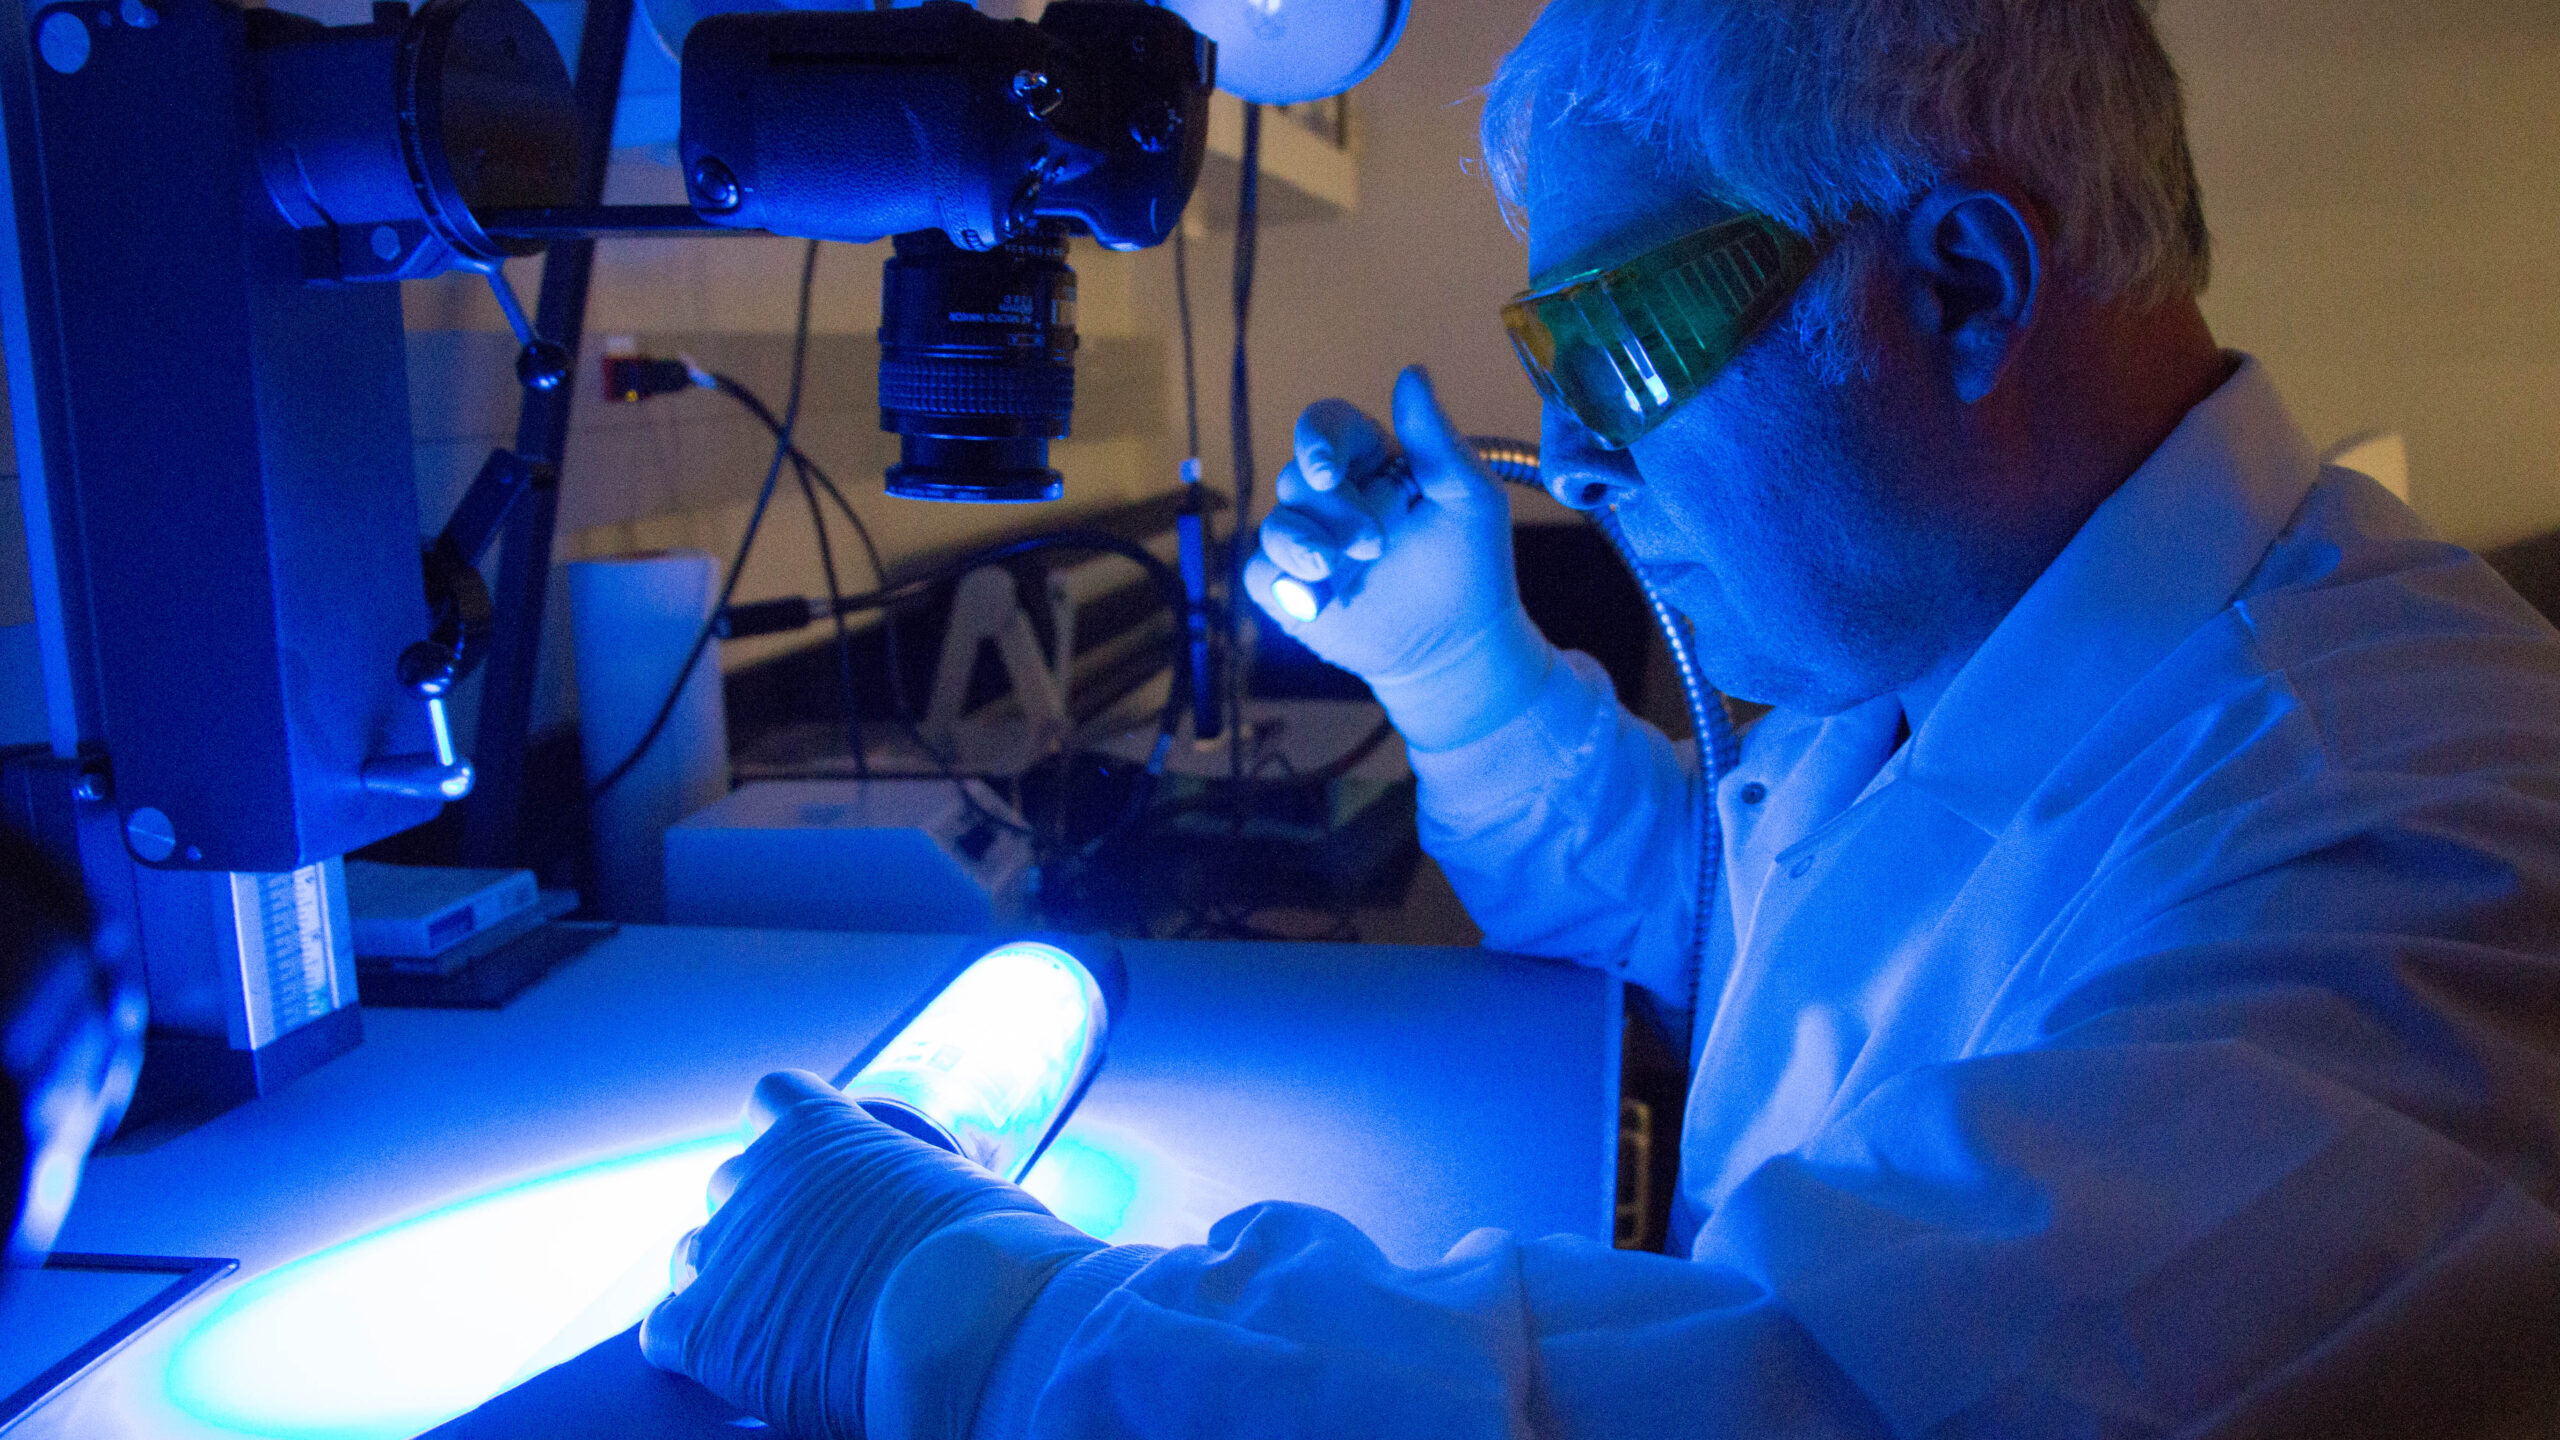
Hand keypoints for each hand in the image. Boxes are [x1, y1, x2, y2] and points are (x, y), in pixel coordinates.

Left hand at [640, 1071, 1071, 1436]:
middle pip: (732, 1182)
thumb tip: (951, 1218)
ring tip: (773, 1316)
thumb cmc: (992, 1257)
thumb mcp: (967, 1189)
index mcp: (824, 1132)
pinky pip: (665, 1330)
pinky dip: (694, 1345)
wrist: (966, 1327)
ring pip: (695, 1251)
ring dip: (726, 1276)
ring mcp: (728, 1251)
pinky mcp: (705, 1326)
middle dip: (764, 1217)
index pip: (775, 1096)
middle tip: (813, 1262)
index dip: (789, 1133)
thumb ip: (929, 1189)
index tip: (815, 1168)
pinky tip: (735, 1362)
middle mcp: (761, 1178)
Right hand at [1246, 367, 1553, 750]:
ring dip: (1304, 546)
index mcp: (1370, 462)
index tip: (1329, 470)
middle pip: (1296, 477)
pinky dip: (1283, 580)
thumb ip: (1436, 438)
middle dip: (1331, 510)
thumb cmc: (1472, 564)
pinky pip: (1260, 571)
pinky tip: (1315, 595)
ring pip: (1275, 525)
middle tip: (1374, 544)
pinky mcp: (1289, 589)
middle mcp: (1332, 497)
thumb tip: (1413, 372)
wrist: (1459, 645)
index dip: (1318, 440)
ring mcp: (1307, 542)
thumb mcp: (1468, 496)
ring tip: (1339, 569)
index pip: (1326, 426)